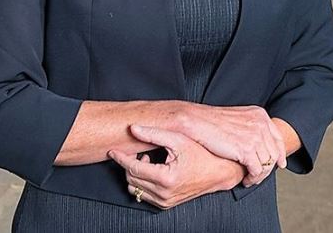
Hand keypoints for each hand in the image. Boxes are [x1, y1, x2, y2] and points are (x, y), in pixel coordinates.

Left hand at [109, 126, 244, 208]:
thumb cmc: (202, 155)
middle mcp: (164, 193)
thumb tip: (134, 128)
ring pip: (135, 189)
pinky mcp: (166, 204)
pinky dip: (143, 183)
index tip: (113, 150)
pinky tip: (153, 170)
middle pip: (131, 179)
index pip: (133, 168)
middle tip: (136, 151)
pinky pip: (144, 195)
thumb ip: (154, 133)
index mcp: (165, 178)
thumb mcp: (179, 139)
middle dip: (129, 165)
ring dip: (136, 175)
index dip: (121, 158)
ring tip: (147, 161)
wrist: (218, 172)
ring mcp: (164, 201)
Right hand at [172, 103, 286, 185]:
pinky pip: (257, 170)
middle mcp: (260, 124)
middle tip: (259, 176)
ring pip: (267, 164)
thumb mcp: (237, 119)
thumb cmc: (211, 121)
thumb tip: (258, 144)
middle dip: (268, 168)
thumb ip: (250, 128)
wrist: (196, 120)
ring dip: (260, 175)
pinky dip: (253, 178)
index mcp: (259, 114)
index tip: (279, 163)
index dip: (280, 153)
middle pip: (274, 153)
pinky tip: (246, 180)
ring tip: (250, 180)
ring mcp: (255, 136)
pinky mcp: (246, 149)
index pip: (278, 138)